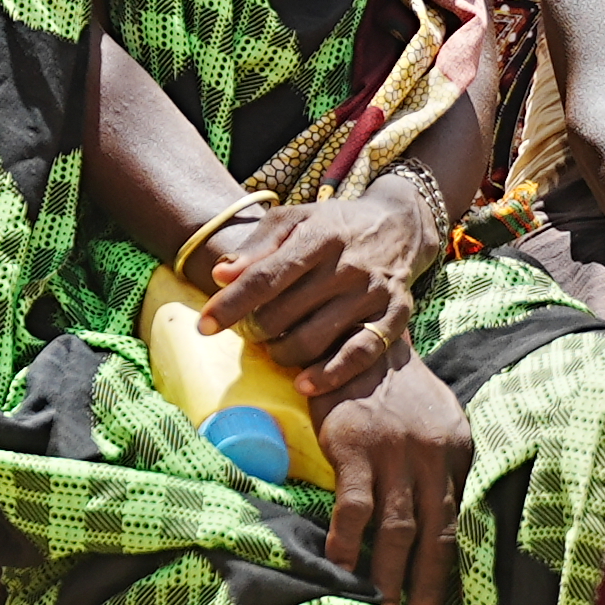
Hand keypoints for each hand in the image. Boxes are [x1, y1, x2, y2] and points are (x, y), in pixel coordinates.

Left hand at [199, 191, 426, 395]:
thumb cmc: (333, 225)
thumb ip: (257, 246)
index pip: (265, 276)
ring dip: (282, 353)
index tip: (204, 326)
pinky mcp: (396, 317)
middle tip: (247, 332)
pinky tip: (303, 385)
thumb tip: (220, 274)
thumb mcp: (294, 219)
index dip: (231, 304)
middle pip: (285, 312)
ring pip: (315, 339)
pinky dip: (330, 375)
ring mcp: (373, 293)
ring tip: (273, 349)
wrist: (400, 226)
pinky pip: (360, 355)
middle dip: (254, 329)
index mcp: (319, 236)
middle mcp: (348, 265)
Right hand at [314, 352, 470, 604]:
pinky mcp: (354, 446)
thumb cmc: (392, 383)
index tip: (443, 604)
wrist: (356, 333)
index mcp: (456, 451)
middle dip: (427, 586)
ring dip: (389, 574)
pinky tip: (340, 565)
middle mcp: (432, 455)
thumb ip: (440, 461)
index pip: (457, 521)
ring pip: (396, 528)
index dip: (449, 567)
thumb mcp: (435, 418)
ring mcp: (394, 452)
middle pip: (433, 534)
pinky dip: (347, 541)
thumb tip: (437, 511)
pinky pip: (354, 506)